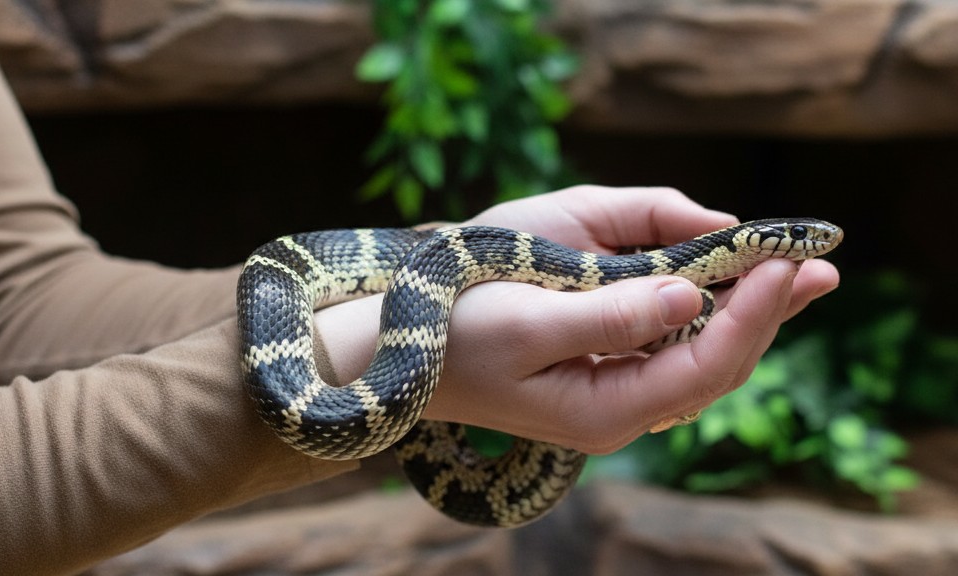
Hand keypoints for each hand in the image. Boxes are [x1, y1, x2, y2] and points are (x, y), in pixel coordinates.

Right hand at [315, 186, 839, 453]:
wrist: (403, 357)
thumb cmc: (452, 335)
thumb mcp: (525, 321)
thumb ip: (609, 314)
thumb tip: (687, 296)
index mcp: (603, 410)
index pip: (703, 363)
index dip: (751, 311)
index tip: (782, 261)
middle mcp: (619, 412)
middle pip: (717, 366)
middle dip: (766, 313)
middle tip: (815, 265)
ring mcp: (612, 397)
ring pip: (701, 358)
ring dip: (745, 313)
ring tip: (789, 274)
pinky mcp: (602, 374)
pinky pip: (673, 349)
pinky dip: (707, 314)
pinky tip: (727, 290)